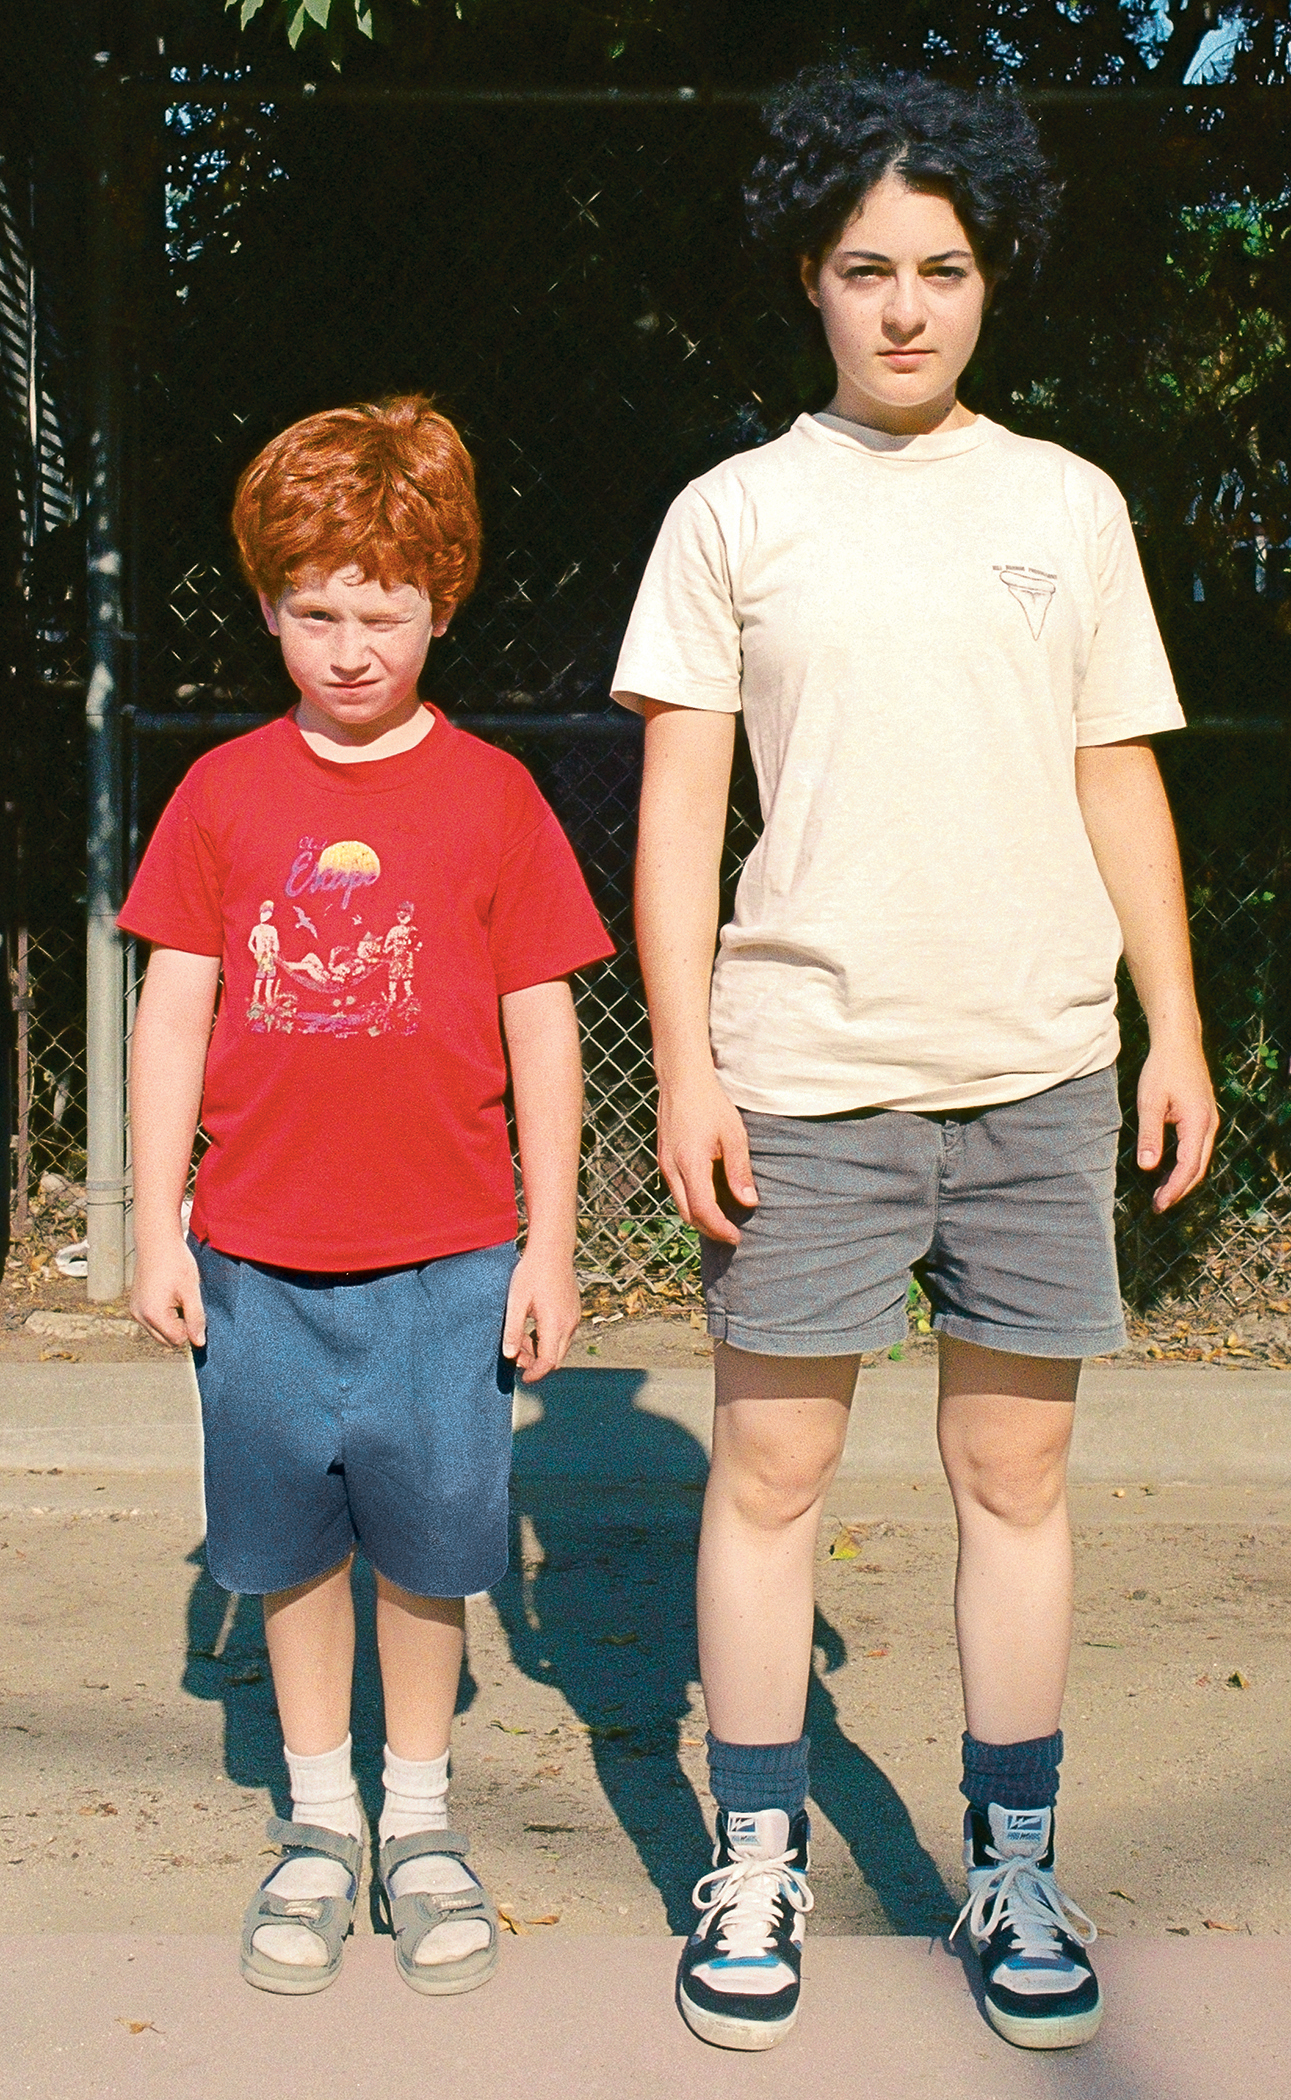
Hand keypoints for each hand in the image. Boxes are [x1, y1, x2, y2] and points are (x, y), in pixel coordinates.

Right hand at [131, 1235, 206, 1347]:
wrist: (156, 1241)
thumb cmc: (176, 1262)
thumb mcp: (191, 1291)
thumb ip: (196, 1318)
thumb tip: (199, 1343)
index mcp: (153, 1314)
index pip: (178, 1339)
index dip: (190, 1327)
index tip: (192, 1305)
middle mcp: (140, 1316)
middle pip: (167, 1340)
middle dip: (180, 1327)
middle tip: (185, 1301)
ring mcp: (135, 1311)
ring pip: (160, 1332)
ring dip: (172, 1322)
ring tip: (176, 1297)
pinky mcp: (135, 1305)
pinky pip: (152, 1322)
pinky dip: (163, 1315)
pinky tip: (168, 1295)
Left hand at [502, 1244, 581, 1382]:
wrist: (552, 1250)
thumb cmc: (531, 1273)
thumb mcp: (516, 1301)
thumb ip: (512, 1330)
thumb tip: (509, 1355)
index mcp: (554, 1324)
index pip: (548, 1362)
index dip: (535, 1373)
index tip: (523, 1379)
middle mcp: (569, 1324)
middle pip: (555, 1359)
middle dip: (536, 1362)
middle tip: (516, 1353)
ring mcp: (574, 1318)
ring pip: (560, 1347)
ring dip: (542, 1349)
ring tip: (521, 1334)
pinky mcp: (574, 1311)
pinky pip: (563, 1335)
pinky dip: (549, 1338)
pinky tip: (533, 1325)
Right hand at [657, 1072, 756, 1245]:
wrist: (682, 1081)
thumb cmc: (711, 1105)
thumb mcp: (733, 1135)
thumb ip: (739, 1171)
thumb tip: (749, 1202)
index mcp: (690, 1163)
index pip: (703, 1210)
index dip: (720, 1229)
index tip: (737, 1237)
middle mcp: (672, 1168)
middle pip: (688, 1215)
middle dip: (710, 1229)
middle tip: (733, 1234)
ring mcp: (664, 1165)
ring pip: (680, 1205)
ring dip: (700, 1218)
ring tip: (724, 1221)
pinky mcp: (663, 1160)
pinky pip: (676, 1192)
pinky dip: (692, 1203)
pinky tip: (710, 1199)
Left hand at [1137, 1035, 1218, 1211]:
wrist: (1179, 1042)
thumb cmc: (1162, 1069)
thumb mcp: (1150, 1102)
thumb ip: (1150, 1135)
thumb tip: (1148, 1167)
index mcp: (1198, 1123)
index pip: (1189, 1166)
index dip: (1174, 1189)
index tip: (1158, 1205)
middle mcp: (1209, 1124)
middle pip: (1198, 1168)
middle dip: (1179, 1190)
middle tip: (1158, 1206)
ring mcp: (1209, 1120)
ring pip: (1199, 1159)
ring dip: (1183, 1179)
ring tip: (1162, 1194)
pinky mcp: (1203, 1116)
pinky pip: (1197, 1148)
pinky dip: (1185, 1164)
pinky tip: (1170, 1170)